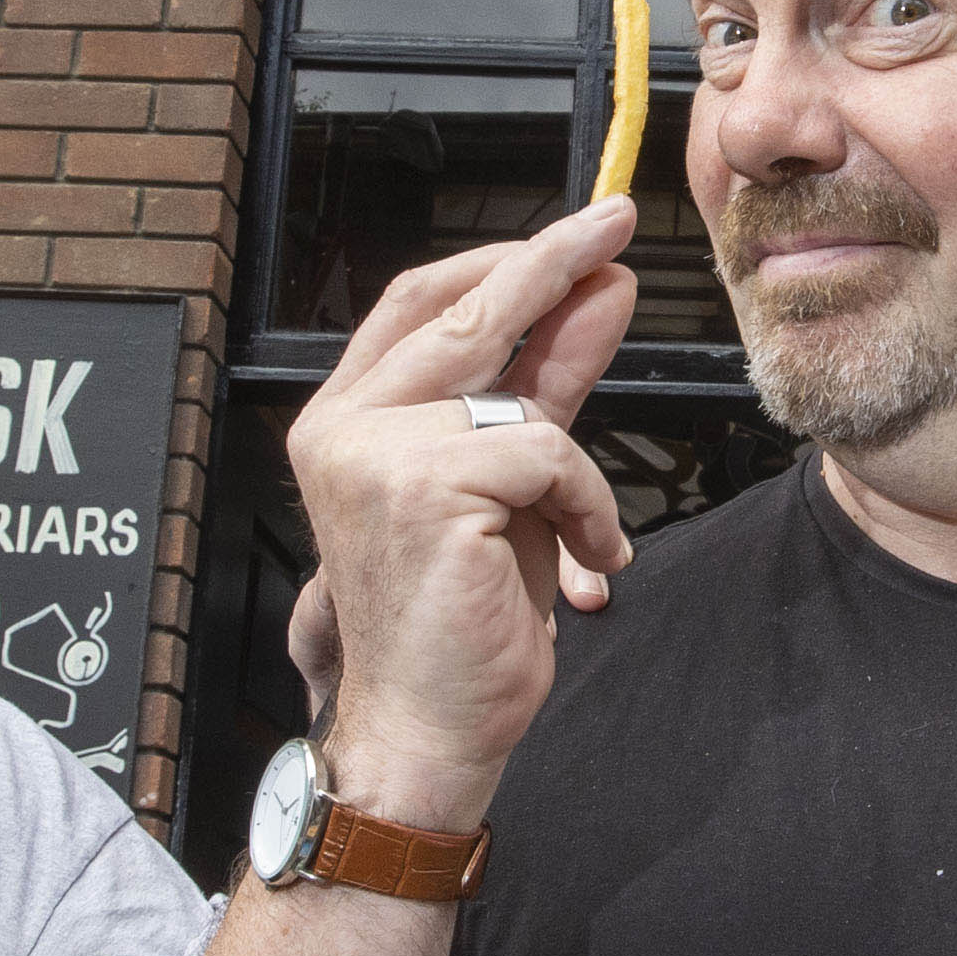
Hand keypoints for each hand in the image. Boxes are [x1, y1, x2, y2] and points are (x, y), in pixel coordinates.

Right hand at [280, 194, 643, 836]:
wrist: (431, 730)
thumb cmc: (466, 619)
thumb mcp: (515, 483)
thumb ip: (545, 384)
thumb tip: (598, 290)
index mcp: (347, 419)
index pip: (421, 304)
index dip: (502, 262)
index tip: (580, 232)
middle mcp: (340, 426)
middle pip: (462, 310)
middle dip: (549, 261)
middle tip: (616, 225)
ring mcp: (370, 453)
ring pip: (518, 399)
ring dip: (577, 469)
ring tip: (585, 534)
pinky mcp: (419, 487)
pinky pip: (546, 454)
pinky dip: (587, 506)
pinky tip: (587, 562)